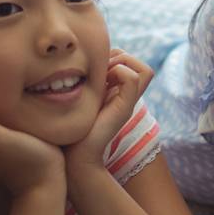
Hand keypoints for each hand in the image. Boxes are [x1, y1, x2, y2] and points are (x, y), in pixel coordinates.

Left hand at [63, 48, 153, 179]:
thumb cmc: (69, 131)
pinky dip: (119, 72)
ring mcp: (128, 104)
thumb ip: (82, 87)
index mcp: (117, 94)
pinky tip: (101, 83)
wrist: (73, 158)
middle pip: (138, 64)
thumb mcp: (76, 102)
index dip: (114, 56)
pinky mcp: (124, 109)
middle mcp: (127, 98)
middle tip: (97, 69)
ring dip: (122, 63)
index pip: (129, 62)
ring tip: (102, 75)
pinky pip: (133, 78)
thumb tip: (75, 66)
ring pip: (144, 69)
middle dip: (118, 57)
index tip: (94, 67)